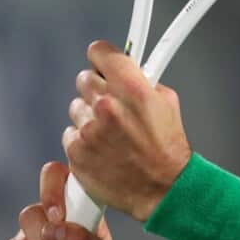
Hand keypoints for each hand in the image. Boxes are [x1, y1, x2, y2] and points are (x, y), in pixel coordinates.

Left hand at [64, 40, 192, 221]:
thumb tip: (129, 70)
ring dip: (90, 115)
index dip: (103, 57)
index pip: (99, 52)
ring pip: (77, 108)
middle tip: (113, 103)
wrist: (163, 188)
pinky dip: (84, 139)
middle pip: (85, 78)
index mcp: (130, 88)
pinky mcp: (76, 152)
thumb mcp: (167, 102)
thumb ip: (143, 81)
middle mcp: (106, 105)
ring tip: (111, 132)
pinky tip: (103, 148)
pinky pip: (71, 134)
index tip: (104, 62)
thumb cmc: (168, 149)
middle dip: (98, 88)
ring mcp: (88, 130)